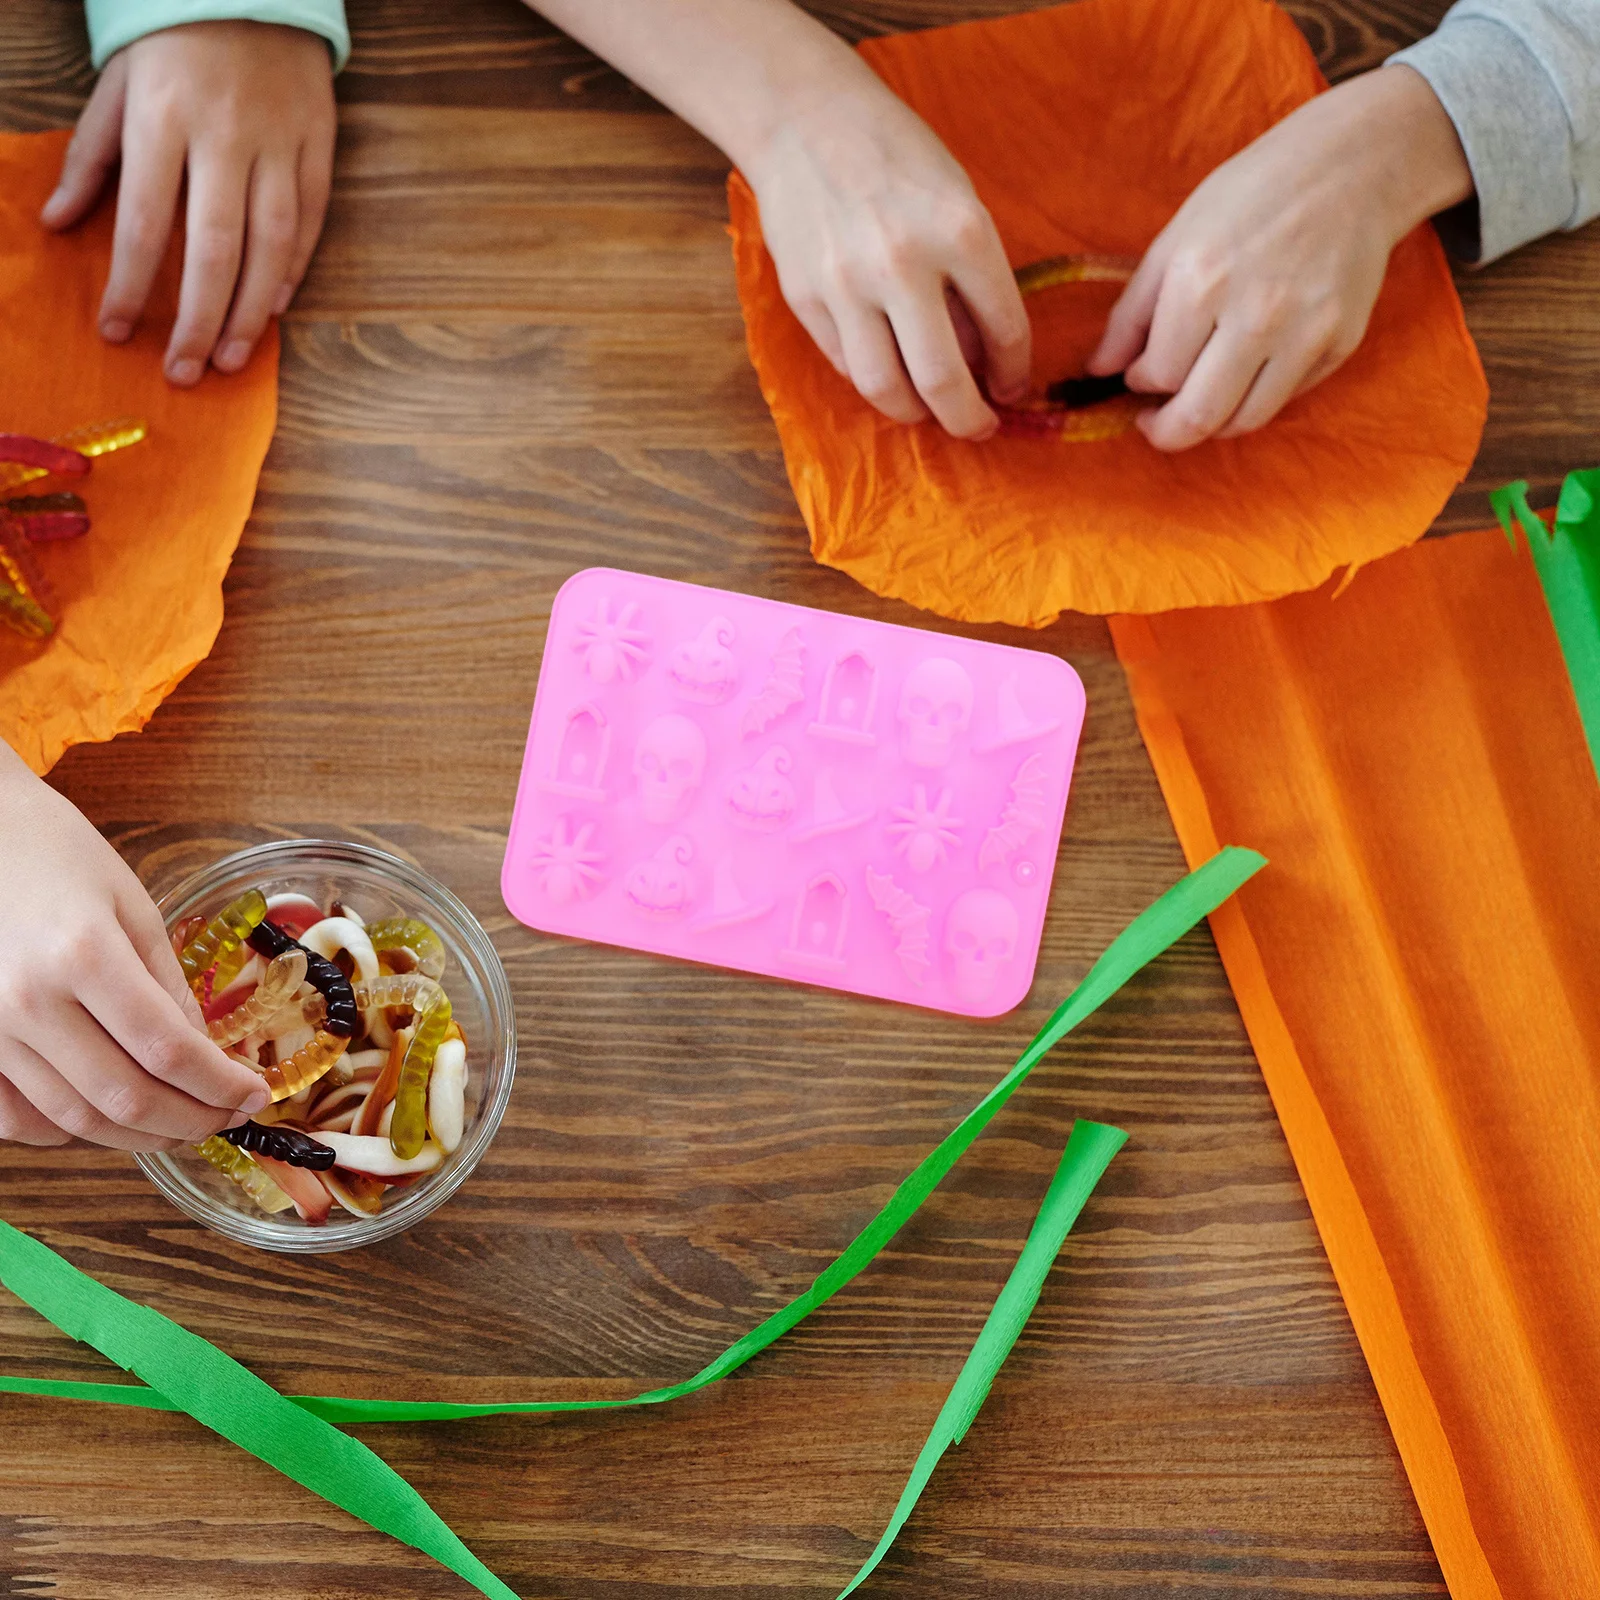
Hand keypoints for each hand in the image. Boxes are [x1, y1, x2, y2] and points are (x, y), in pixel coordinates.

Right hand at [0, 745, 268, 1148]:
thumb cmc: (55, 853)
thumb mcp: (130, 904)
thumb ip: (167, 984)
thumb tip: (205, 1053)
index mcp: (84, 956)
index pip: (168, 1050)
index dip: (219, 1086)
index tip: (254, 1097)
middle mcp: (28, 1002)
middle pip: (122, 1097)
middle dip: (189, 1122)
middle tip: (225, 1120)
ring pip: (71, 1117)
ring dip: (135, 1135)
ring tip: (180, 1125)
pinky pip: (11, 1117)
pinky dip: (62, 1131)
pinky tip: (102, 1118)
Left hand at [40, 20, 336, 385]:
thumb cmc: (172, 38)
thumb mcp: (118, 84)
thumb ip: (91, 157)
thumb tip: (58, 223)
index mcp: (163, 117)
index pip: (144, 221)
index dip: (131, 285)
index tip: (117, 332)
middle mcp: (224, 135)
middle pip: (214, 248)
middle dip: (198, 319)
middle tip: (185, 371)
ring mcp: (279, 143)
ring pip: (270, 246)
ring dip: (250, 312)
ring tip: (233, 359)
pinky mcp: (318, 146)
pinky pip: (309, 222)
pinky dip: (292, 271)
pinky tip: (272, 309)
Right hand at [748, 84, 1029, 438]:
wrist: (805, 120)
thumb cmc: (895, 155)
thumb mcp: (957, 200)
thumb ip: (972, 277)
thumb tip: (984, 359)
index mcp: (959, 231)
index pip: (1004, 330)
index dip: (1015, 372)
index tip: (1012, 388)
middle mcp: (902, 262)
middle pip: (942, 379)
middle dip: (968, 419)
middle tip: (978, 426)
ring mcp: (847, 284)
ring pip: (884, 387)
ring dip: (914, 413)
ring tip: (927, 409)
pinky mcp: (806, 297)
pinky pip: (846, 364)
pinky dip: (872, 378)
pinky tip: (888, 367)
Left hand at [1088, 64, 1472, 450]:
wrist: (1353, 166)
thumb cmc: (1252, 195)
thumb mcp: (1176, 239)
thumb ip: (1132, 312)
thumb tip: (1099, 371)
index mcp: (1203, 281)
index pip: (1158, 374)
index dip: (1139, 383)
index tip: (1139, 375)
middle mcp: (1255, 314)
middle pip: (1198, 416)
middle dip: (1165, 432)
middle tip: (1154, 422)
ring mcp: (1304, 332)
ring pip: (1243, 421)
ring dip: (1211, 425)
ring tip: (1197, 402)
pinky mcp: (1340, 342)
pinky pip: (1285, 399)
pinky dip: (1256, 399)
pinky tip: (1244, 374)